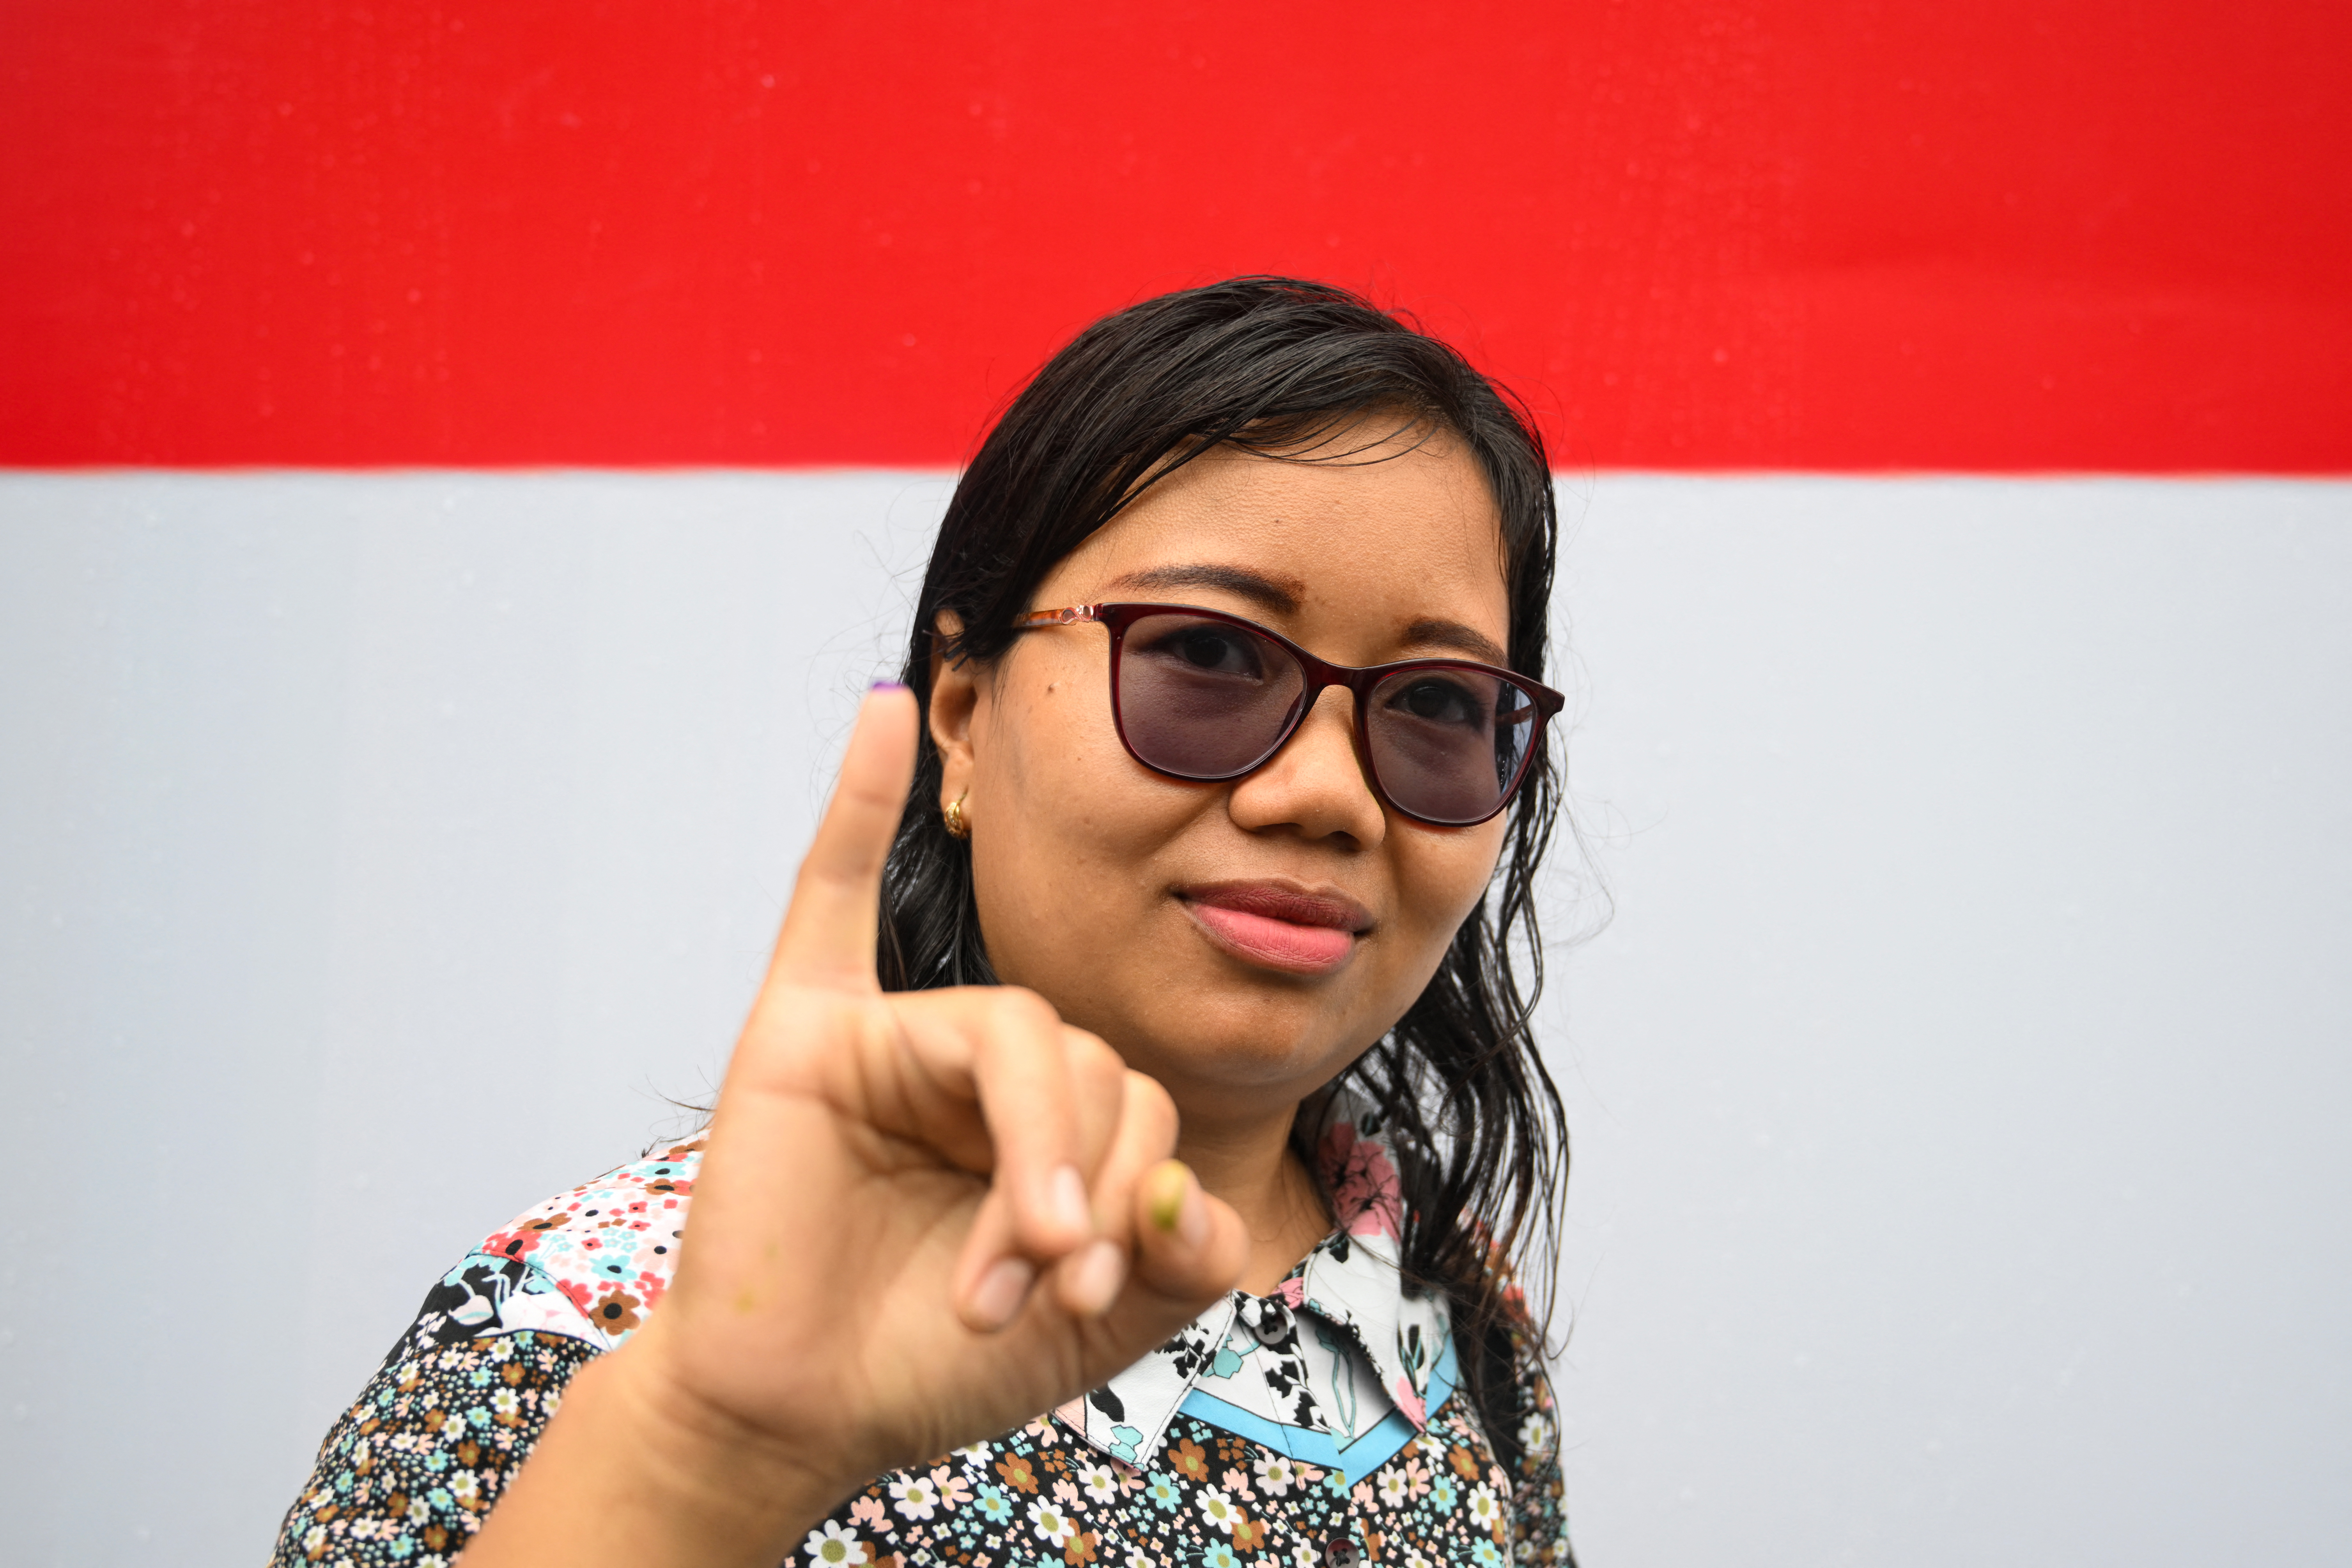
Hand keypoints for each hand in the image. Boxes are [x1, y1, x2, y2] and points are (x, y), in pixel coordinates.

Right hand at [465, 686, 1248, 1566]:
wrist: (803, 1417)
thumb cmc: (932, 1362)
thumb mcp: (1094, 1321)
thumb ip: (1175, 1252)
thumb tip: (1184, 1186)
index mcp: (1049, 1121)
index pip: (1136, 1102)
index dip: (1137, 1195)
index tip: (1091, 1298)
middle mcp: (977, 1067)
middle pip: (1085, 1061)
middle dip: (1082, 1185)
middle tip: (1042, 1292)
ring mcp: (891, 1038)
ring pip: (1012, 1033)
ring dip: (1031, 1156)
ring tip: (1004, 1270)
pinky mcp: (804, 1030)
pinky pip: (828, 894)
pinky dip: (857, 800)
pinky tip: (886, 715)